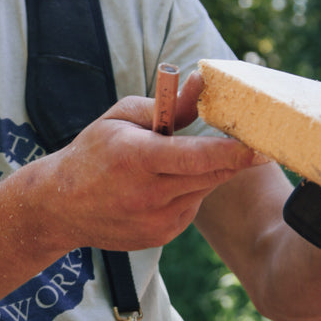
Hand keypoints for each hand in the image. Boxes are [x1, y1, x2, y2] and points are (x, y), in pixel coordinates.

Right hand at [44, 82, 266, 252]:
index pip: (194, 157)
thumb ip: (168, 103)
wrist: (59, 206)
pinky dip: (187, 193)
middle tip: (253, 141)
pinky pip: (191, 207)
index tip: (262, 147)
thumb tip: (202, 82)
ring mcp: (154, 221)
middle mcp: (146, 194)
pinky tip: (160, 188)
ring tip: (169, 165)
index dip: (232, 153)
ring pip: (204, 190)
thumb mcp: (122, 117)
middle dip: (232, 157)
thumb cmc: (93, 152)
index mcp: (135, 158)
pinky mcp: (160, 237)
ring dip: (203, 173)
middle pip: (211, 174)